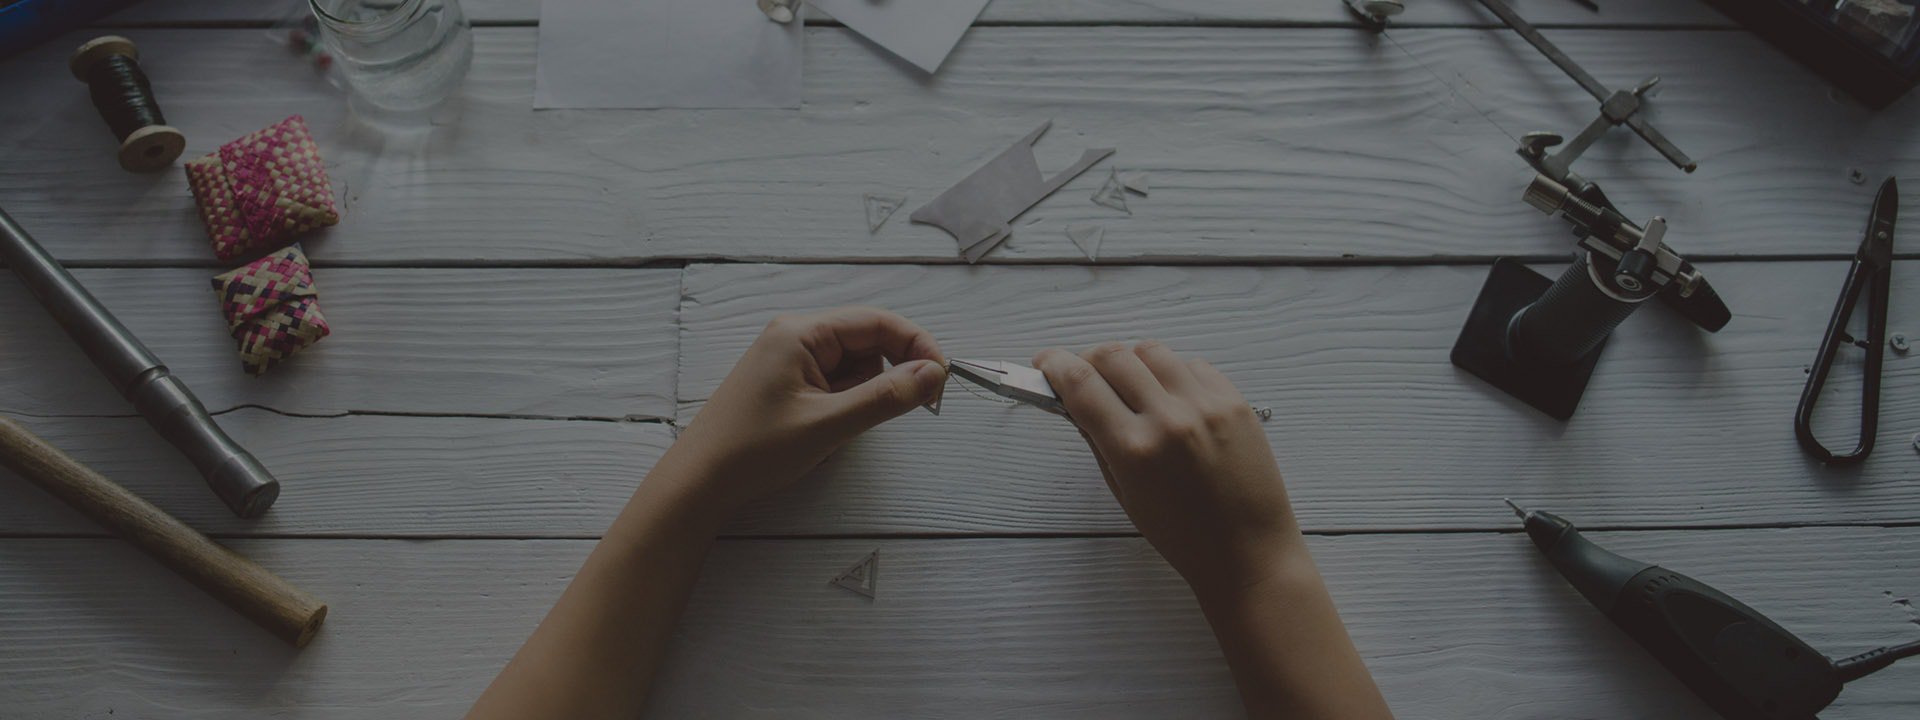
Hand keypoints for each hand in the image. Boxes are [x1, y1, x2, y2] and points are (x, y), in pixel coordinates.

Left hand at [667, 307, 946, 518]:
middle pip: (868, 340)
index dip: (917, 345)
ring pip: (854, 365)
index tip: (942, 379)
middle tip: (912, 408)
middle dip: (892, 372)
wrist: (699, 482)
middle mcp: (795, 335)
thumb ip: (885, 397)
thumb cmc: (753, 451)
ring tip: (842, 427)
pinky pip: (835, 382)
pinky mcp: (788, 382)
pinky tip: (828, 429)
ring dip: (866, 392)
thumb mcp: (829, 425)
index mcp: (801, 332)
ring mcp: (789, 358)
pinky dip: (846, 403)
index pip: (877, 321)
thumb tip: (933, 373)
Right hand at [1034, 341, 1298, 597]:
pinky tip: (1169, 397)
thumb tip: (1077, 401)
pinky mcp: (1235, 401)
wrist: (1248, 553)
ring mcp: (1206, 405)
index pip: (1080, 383)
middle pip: (1112, 355)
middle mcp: (1170, 418)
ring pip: (1151, 351)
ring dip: (1130, 362)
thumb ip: (1099, 442)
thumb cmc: (1183, 536)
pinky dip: (1171, 373)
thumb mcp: (1125, 493)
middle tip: (1082, 374)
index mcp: (1134, 449)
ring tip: (1130, 386)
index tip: (1045, 364)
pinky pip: (1191, 365)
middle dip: (1087, 359)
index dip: (1053, 366)